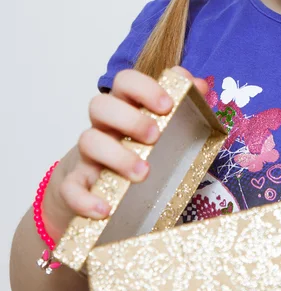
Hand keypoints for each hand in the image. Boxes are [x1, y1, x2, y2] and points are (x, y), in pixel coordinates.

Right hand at [43, 67, 207, 237]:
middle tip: (155, 136)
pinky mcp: (78, 183)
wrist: (104, 188)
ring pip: (87, 141)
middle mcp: (105, 126)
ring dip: (116, 156)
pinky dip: (85, 198)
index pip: (125, 81)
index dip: (144, 87)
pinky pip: (70, 188)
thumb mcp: (166, 127)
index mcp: (127, 107)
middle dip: (129, 118)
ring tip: (142, 173)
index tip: (167, 105)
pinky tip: (105, 209)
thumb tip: (199, 86)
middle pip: (100, 105)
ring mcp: (89, 154)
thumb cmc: (141, 150)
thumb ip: (185, 105)